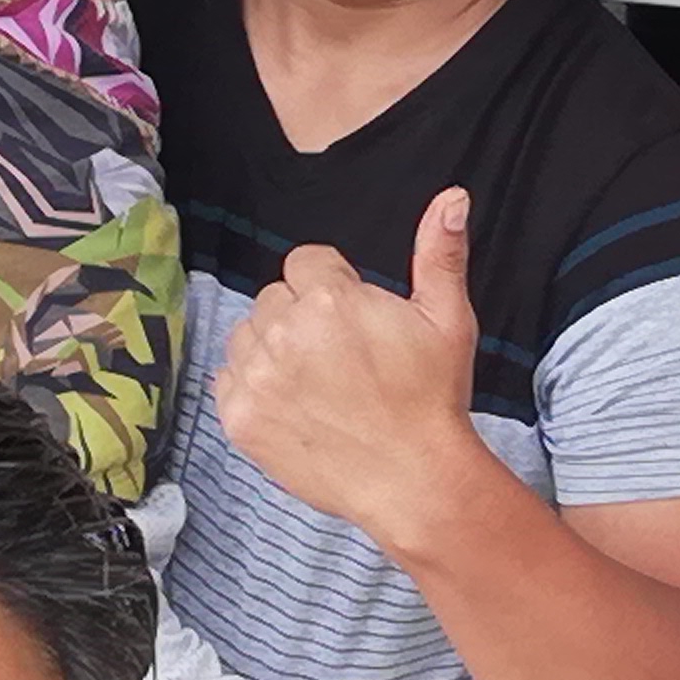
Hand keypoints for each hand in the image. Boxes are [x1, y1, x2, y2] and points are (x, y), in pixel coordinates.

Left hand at [207, 186, 488, 545]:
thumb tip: (452, 198)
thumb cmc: (433, 400)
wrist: (414, 481)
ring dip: (272, 350)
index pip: (305, 264)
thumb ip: (440, 254)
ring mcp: (257, 377)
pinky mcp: (240, 418)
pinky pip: (227, 380)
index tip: (353, 322)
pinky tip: (294, 406)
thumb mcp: (448, 320)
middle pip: (274, 299)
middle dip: (301, 318)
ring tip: (317, 383)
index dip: (332, 289)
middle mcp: (285, 332)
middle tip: (340, 358)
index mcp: (330, 299)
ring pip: (246, 336)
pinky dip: (253, 389)